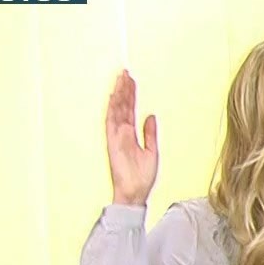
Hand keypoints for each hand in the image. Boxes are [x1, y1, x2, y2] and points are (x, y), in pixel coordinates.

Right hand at [105, 70, 157, 206]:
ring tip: (122, 78)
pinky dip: (113, 108)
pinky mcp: (113, 141)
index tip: (132, 81)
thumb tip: (151, 116)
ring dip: (119, 94)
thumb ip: (150, 133)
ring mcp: (117, 136)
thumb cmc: (142, 176)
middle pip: (123, 106)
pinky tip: (115, 96)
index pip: (131, 110)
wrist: (135, 192)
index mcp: (132, 134)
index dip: (131, 95)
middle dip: (124, 89)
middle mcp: (122, 133)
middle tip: (126, 72)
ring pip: (117, 110)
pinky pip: (111, 121)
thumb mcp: (152, 151)